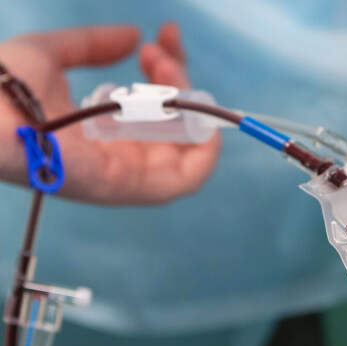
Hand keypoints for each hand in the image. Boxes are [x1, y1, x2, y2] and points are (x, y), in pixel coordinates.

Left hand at [0, 23, 219, 203]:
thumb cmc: (3, 87)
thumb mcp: (50, 54)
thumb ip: (92, 46)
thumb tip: (132, 35)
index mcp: (102, 134)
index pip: (152, 110)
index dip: (167, 72)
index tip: (161, 38)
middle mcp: (119, 157)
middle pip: (173, 127)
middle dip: (178, 81)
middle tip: (157, 49)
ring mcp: (124, 175)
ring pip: (185, 148)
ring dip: (187, 103)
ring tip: (161, 62)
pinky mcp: (125, 186)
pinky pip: (185, 180)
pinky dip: (203, 148)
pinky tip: (195, 108)